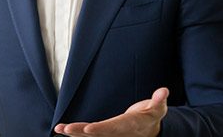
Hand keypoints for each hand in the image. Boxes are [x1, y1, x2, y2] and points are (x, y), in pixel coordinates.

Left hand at [54, 87, 168, 136]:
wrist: (150, 130)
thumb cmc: (152, 116)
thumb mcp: (158, 109)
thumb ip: (159, 101)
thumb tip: (164, 91)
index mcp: (129, 125)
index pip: (113, 128)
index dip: (101, 129)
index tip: (88, 129)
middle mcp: (117, 133)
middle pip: (97, 133)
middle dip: (81, 132)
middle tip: (65, 129)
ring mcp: (110, 135)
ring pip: (90, 136)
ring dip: (73, 132)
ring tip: (59, 129)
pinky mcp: (104, 134)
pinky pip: (88, 134)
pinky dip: (75, 132)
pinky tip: (62, 130)